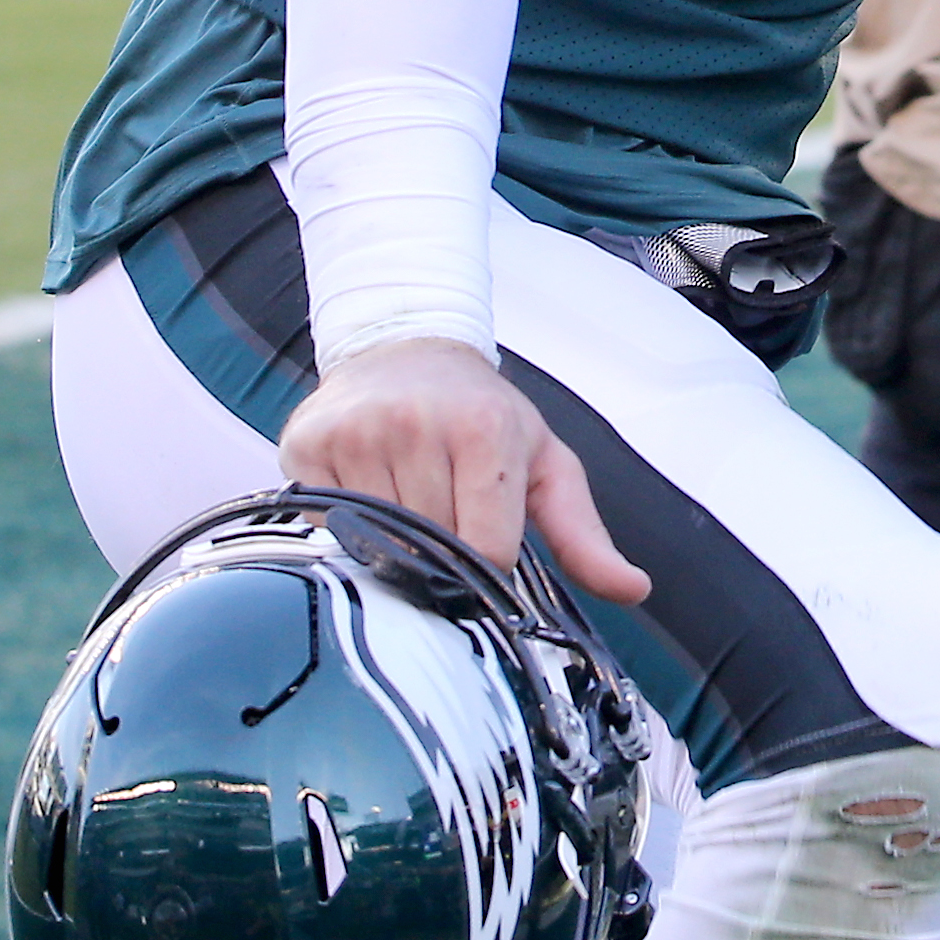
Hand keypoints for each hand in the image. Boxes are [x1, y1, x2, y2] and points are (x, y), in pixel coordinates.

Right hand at [279, 336, 652, 603]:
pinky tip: (366, 487)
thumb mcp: (545, 462)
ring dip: (393, 538)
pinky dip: (346, 524)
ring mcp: (356, 433)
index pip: (486, 551)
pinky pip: (327, 525)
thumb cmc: (483, 414)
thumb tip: (633, 589)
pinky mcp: (306, 445)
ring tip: (407, 493)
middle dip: (441, 549)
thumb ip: (584, 533)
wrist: (404, 350)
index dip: (487, 564)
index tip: (484, 543)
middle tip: (444, 508)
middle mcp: (416, 425)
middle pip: (430, 550)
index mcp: (485, 430)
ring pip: (376, 542)